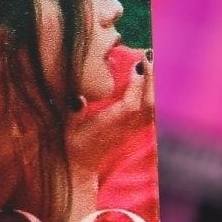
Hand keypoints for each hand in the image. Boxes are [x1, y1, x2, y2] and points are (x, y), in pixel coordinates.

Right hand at [64, 51, 154, 179]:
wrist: (81, 166)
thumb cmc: (71, 143)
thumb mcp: (67, 127)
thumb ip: (73, 113)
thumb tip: (77, 98)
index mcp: (111, 123)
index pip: (130, 103)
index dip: (137, 83)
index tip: (138, 62)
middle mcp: (126, 126)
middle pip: (148, 102)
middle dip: (150, 78)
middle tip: (148, 55)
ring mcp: (132, 128)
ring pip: (153, 106)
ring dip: (154, 84)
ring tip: (152, 63)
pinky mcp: (133, 129)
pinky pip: (151, 110)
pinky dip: (154, 94)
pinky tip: (151, 81)